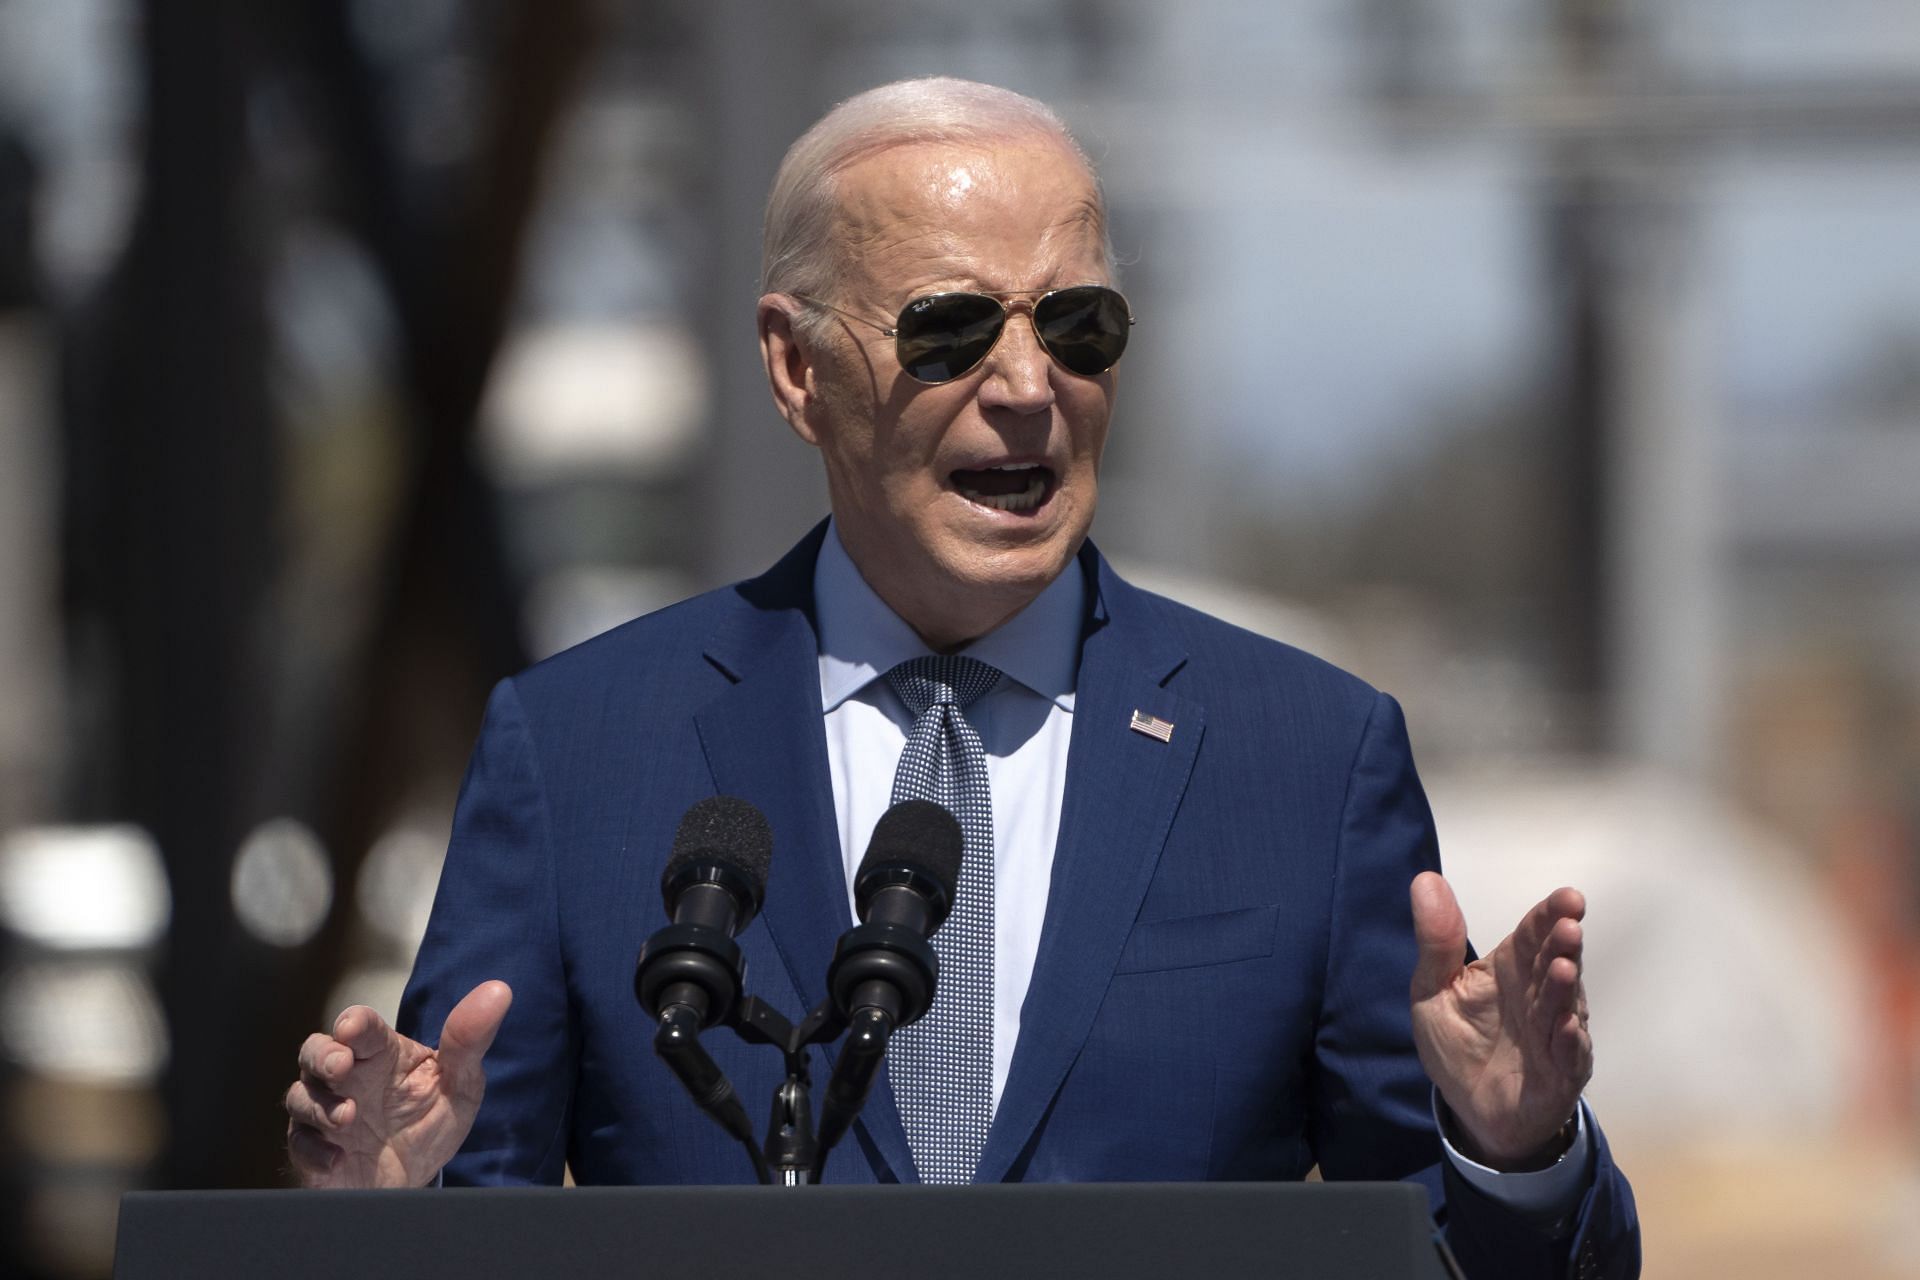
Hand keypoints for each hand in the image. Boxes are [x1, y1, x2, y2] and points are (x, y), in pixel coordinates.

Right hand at [285, 980, 511, 1187]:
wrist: (418, 1177)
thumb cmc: (431, 1119)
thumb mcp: (460, 1082)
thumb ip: (470, 1040)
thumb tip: (500, 991)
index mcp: (380, 1053)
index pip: (361, 1026)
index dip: (354, 1023)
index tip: (353, 1029)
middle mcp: (347, 1078)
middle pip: (314, 1052)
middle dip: (322, 1056)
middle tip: (340, 1066)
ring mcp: (326, 1114)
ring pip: (301, 1096)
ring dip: (320, 1105)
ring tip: (349, 1117)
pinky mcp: (315, 1151)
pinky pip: (300, 1146)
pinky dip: (314, 1151)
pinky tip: (336, 1157)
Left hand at [1408, 872, 1589, 1168]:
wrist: (1474, 1110)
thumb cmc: (1458, 1045)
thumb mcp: (1433, 990)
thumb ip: (1436, 942)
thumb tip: (1425, 879)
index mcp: (1510, 968)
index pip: (1533, 934)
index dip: (1549, 915)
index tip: (1568, 898)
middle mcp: (1539, 994)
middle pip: (1554, 962)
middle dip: (1563, 944)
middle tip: (1569, 925)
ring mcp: (1555, 1033)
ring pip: (1563, 1005)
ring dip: (1564, 987)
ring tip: (1562, 967)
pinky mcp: (1561, 1072)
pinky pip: (1567, 1055)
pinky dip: (1568, 1042)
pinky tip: (1566, 1027)